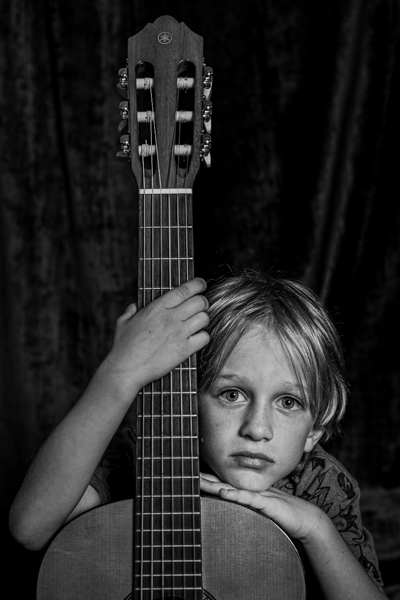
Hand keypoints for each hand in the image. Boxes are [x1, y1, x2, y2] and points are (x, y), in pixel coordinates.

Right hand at [103, 278, 209, 395]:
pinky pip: (204, 338)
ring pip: (204, 318)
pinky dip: (203, 337)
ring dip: (203, 320)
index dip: (197, 284)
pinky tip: (196, 339)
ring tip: (197, 324)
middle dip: (203, 303)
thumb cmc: (123, 347)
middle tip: (200, 307)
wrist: (126, 369)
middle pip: (199, 302)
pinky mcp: (184, 350)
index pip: (184, 289)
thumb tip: (133, 306)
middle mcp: (171, 318)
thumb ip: (130, 311)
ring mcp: (179, 334)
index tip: (201, 284)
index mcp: (157, 307)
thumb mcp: (123, 323)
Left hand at [200, 472, 328, 543]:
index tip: (189, 474)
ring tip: (199, 481)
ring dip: (214, 484)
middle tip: (187, 473)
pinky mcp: (267, 503)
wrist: (305, 518)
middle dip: (205, 478)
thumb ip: (245, 504)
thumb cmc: (282, 513)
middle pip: (222, 482)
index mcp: (246, 491)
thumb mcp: (259, 508)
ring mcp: (258, 495)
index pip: (222, 482)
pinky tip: (224, 493)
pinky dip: (236, 495)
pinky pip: (249, 499)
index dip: (207, 478)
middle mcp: (250, 490)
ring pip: (232, 488)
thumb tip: (229, 501)